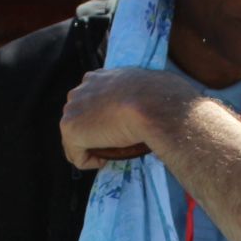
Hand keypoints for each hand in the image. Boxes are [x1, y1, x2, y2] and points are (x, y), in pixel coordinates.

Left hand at [60, 68, 196, 170]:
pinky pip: (77, 157)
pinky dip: (91, 162)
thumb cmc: (162, 97)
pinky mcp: (70, 129)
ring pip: (76, 139)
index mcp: (98, 77)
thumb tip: (170, 99)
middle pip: (80, 120)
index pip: (90, 102)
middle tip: (117, 144)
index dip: (103, 120)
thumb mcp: (151, 89)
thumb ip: (143, 94)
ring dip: (94, 148)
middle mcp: (80, 90)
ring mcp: (72, 109)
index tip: (119, 130)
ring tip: (114, 153)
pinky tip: (106, 160)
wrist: (154, 104)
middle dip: (94, 135)